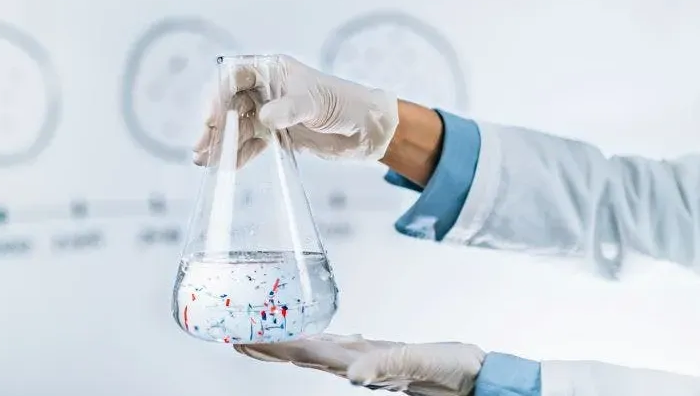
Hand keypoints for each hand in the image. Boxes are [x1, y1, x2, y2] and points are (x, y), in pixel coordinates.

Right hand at [192, 55, 398, 166]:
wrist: (366, 130)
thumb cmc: (343, 103)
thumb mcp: (315, 102)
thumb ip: (289, 109)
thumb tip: (263, 117)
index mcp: (272, 70)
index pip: (234, 77)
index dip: (218, 96)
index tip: (212, 118)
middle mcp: (266, 89)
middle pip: (229, 104)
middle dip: (214, 125)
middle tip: (201, 146)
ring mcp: (270, 112)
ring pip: (237, 127)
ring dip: (221, 144)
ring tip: (205, 162)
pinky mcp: (275, 134)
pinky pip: (250, 144)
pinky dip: (237, 155)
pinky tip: (225, 167)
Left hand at [234, 334, 484, 394]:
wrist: (477, 378)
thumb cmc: (451, 371)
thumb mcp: (417, 363)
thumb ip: (383, 366)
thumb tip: (350, 373)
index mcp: (357, 362)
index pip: (302, 352)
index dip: (270, 346)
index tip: (240, 340)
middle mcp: (355, 362)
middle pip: (300, 353)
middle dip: (268, 346)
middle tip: (236, 338)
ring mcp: (366, 359)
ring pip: (317, 350)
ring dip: (288, 343)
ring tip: (264, 336)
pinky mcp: (380, 353)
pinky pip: (341, 345)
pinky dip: (323, 339)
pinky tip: (320, 336)